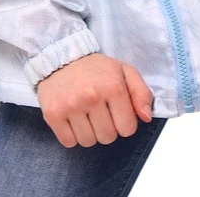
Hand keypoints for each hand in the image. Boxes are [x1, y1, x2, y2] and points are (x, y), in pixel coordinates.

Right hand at [37, 52, 153, 146]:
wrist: (61, 57)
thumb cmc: (95, 68)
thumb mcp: (124, 71)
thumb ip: (141, 92)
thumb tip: (146, 117)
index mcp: (113, 86)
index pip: (128, 129)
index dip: (124, 122)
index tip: (115, 110)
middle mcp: (92, 96)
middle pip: (108, 138)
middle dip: (106, 128)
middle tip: (98, 110)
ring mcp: (71, 106)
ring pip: (88, 142)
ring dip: (89, 132)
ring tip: (84, 113)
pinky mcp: (53, 114)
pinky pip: (69, 142)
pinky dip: (71, 135)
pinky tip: (72, 118)